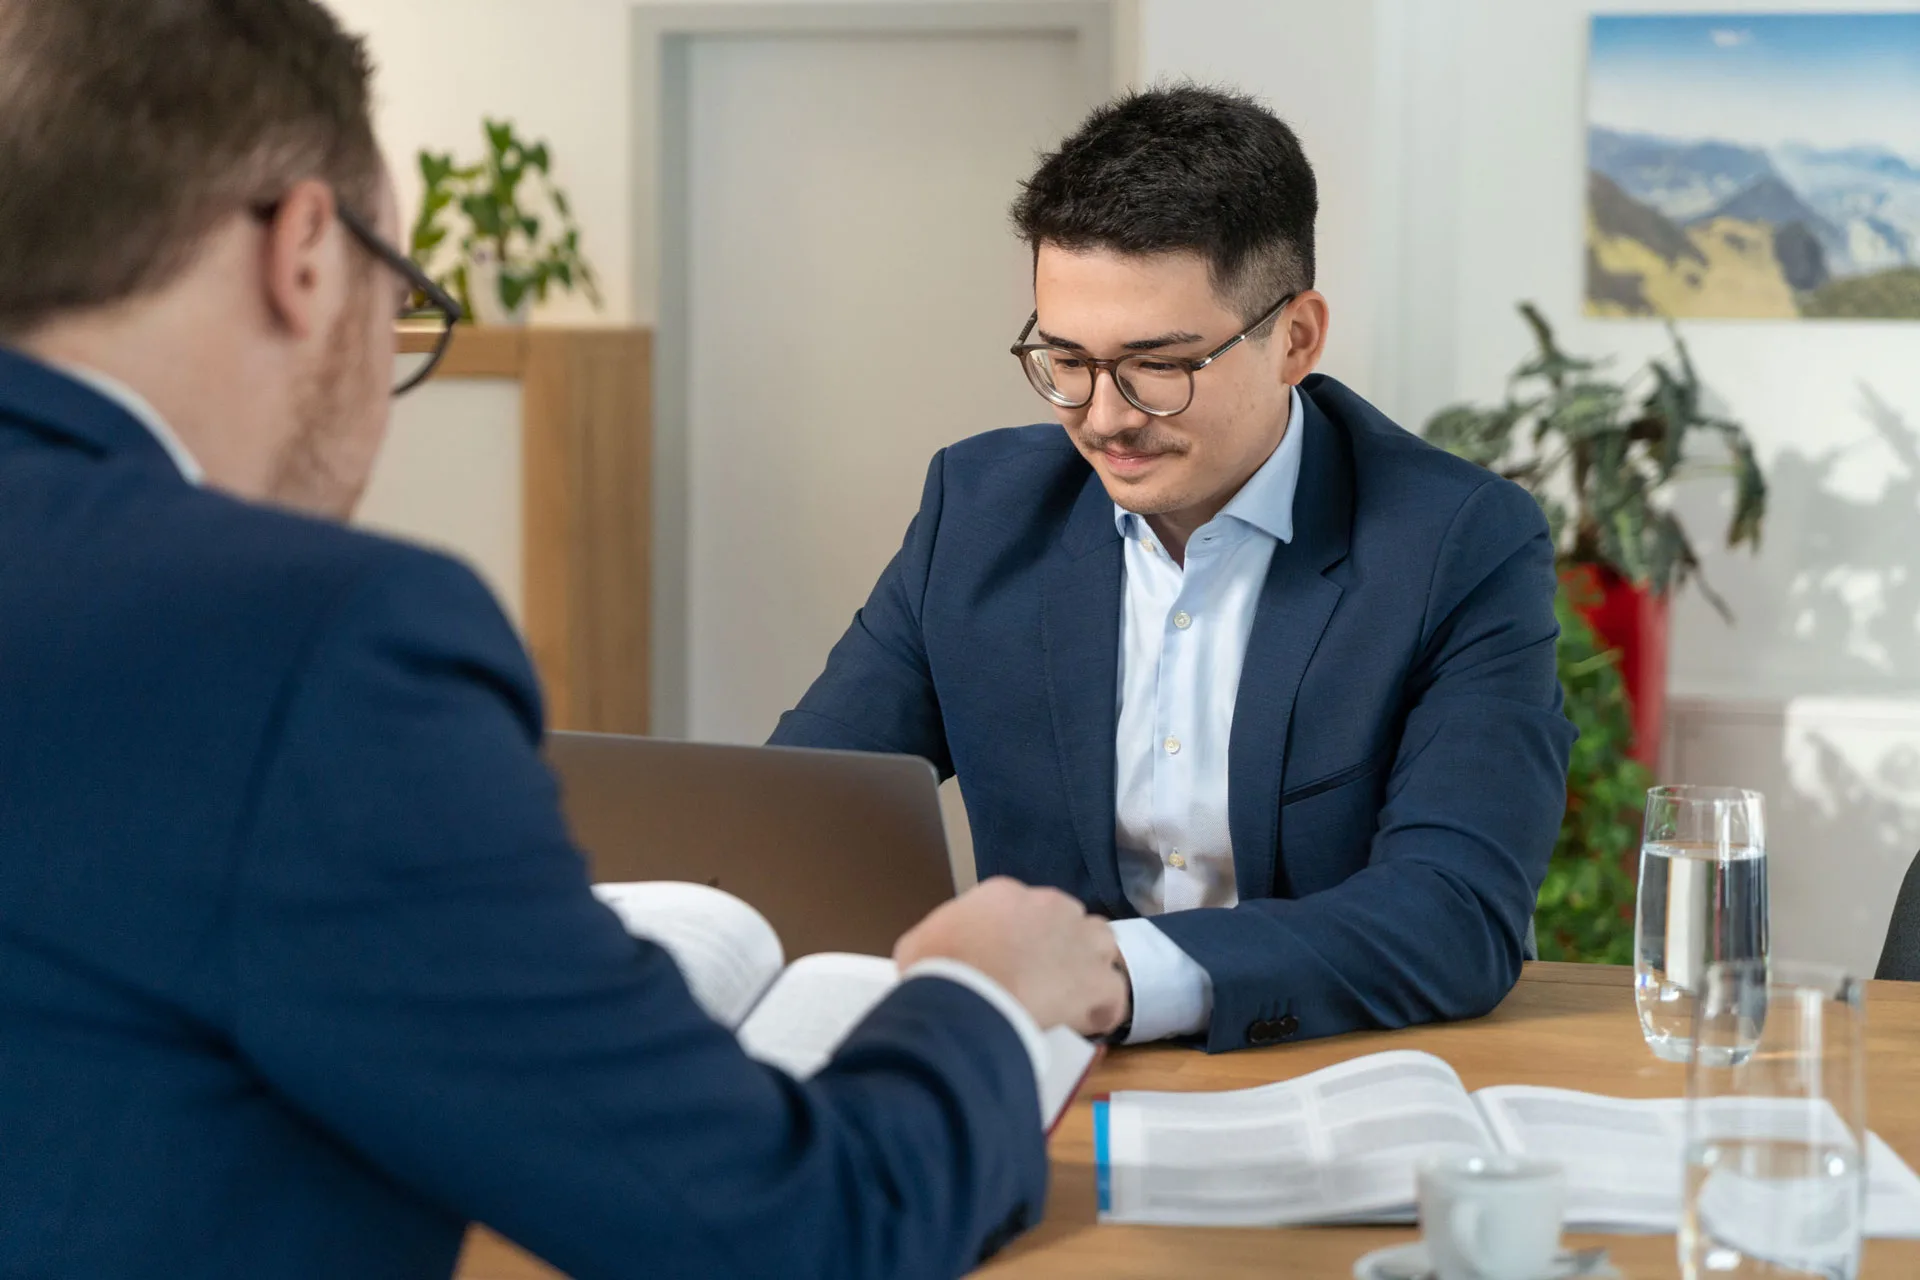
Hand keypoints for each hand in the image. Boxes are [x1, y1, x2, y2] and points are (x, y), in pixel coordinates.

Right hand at [894, 877, 1129, 1037]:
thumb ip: (940, 940)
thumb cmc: (937, 969)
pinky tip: (1084, 1024)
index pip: (1027, 910)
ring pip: (1100, 945)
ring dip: (1088, 967)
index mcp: (1006, 895)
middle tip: (1037, 980)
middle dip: (1058, 947)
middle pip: (1068, 921)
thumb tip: (938, 954)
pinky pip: (1113, 994)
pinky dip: (1101, 1010)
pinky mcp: (1098, 979)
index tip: (1009, 963)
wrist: (967, 996)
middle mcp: (1050, 905)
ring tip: (1068, 997)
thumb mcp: (920, 944)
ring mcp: (1080, 940)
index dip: (1021, 939)